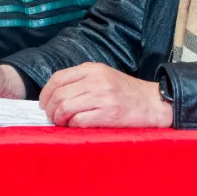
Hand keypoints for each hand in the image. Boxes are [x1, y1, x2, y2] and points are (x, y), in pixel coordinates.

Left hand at [39, 63, 173, 127]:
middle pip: (59, 95)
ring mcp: (102, 97)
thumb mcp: (103, 76)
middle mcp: (96, 81)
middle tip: (52, 117)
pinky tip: (75, 126)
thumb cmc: (126, 92)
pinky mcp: (108, 115)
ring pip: (65, 108)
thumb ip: (81, 80)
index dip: (46, 93)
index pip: (58, 78)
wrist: (152, 103)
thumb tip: (54, 94)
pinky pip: (78, 121)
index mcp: (93, 69)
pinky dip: (72, 126)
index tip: (43, 103)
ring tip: (62, 123)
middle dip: (50, 109)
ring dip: (59, 119)